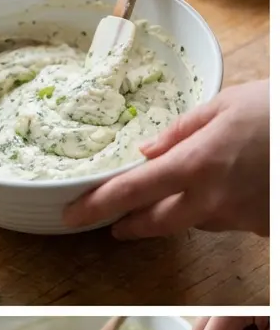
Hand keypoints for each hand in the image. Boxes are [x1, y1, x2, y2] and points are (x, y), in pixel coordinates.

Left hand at [62, 81, 268, 237]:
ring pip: (193, 222)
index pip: (130, 193)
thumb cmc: (278, 110)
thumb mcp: (227, 103)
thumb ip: (180, 131)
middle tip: (115, 220)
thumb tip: (144, 152)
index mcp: (196, 164)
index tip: (71, 215)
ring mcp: (238, 216)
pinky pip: (227, 221)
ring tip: (188, 184)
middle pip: (155, 224)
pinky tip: (231, 184)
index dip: (95, 206)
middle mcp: (212, 198)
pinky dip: (218, 207)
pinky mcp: (258, 225)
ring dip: (180, 209)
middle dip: (130, 224)